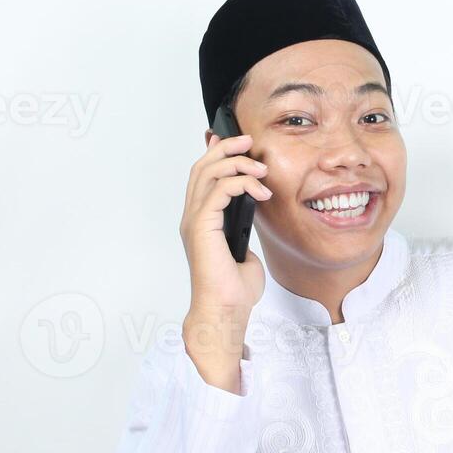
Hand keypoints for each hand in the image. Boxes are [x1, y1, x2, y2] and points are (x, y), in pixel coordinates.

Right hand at [179, 132, 271, 390]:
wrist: (226, 310)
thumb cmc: (234, 290)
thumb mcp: (245, 253)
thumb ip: (244, 233)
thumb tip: (251, 221)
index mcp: (200, 222)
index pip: (202, 177)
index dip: (216, 154)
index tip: (239, 144)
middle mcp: (192, 217)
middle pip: (202, 167)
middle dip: (226, 148)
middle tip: (249, 142)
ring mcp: (194, 221)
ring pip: (208, 173)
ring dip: (236, 163)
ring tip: (260, 168)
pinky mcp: (202, 226)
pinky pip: (219, 190)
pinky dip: (241, 183)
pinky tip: (259, 191)